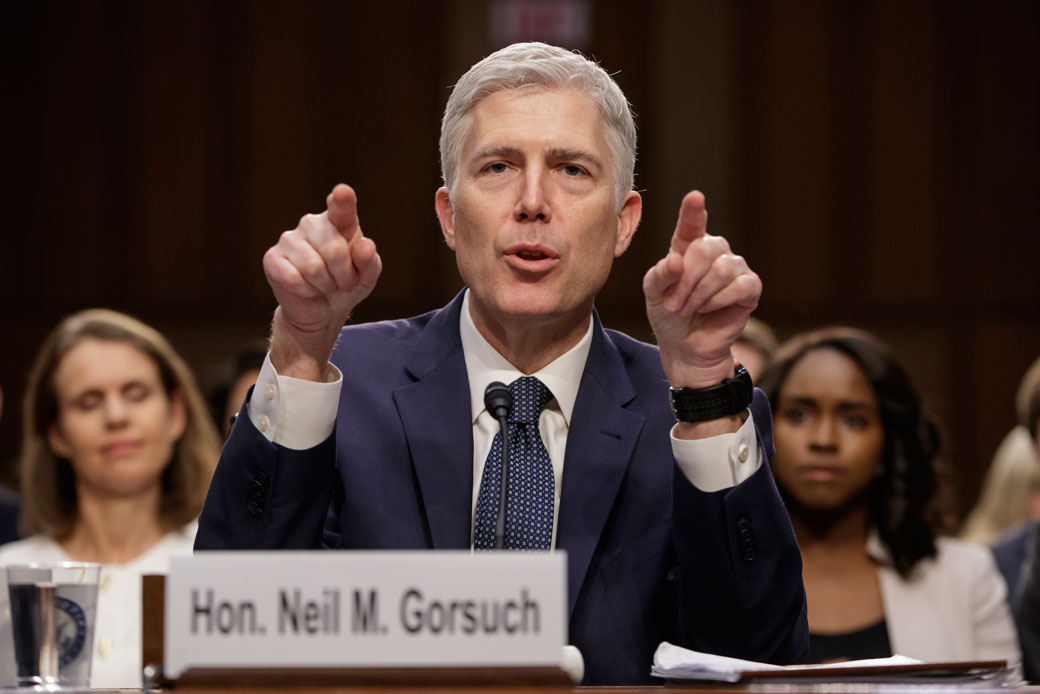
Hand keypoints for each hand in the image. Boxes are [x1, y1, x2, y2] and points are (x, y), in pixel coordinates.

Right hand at [263, 184, 381, 379]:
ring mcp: (289, 238)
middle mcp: (312, 223)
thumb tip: (364, 246)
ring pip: (314, 267)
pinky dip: (306, 291)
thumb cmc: (346, 284)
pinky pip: (293, 279)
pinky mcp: (272, 258)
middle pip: (334, 250)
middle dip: (343, 275)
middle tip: (342, 281)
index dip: (342, 200)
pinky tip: (306, 288)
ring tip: (325, 285)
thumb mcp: (366, 276)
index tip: (343, 192)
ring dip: (325, 285)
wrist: (322, 310)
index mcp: (339, 221)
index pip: (341, 207)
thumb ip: (369, 261)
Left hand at [643, 191, 760, 389]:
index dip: (693, 211)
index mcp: (688, 246)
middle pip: (705, 248)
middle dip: (686, 280)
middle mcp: (714, 252)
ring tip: (687, 309)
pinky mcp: (750, 288)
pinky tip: (708, 309)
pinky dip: (718, 300)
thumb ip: (660, 274)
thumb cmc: (668, 315)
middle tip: (674, 303)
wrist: (684, 346)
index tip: (695, 197)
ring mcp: (735, 268)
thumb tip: (676, 260)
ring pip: (721, 268)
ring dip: (699, 293)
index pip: (692, 224)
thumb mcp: (653, 293)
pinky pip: (739, 285)